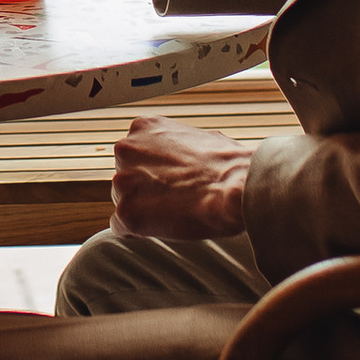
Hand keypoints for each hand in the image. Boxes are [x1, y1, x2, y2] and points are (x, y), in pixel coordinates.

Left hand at [109, 115, 254, 239]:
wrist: (238, 187)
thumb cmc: (228, 165)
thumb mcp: (199, 137)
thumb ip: (177, 146)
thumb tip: (181, 157)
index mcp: (143, 127)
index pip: (134, 157)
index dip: (154, 174)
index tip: (172, 182)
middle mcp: (126, 149)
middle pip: (126, 178)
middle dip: (145, 191)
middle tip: (175, 198)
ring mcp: (124, 181)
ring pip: (123, 202)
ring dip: (144, 210)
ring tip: (175, 210)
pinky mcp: (127, 211)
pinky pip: (121, 228)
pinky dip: (139, 231)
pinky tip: (164, 225)